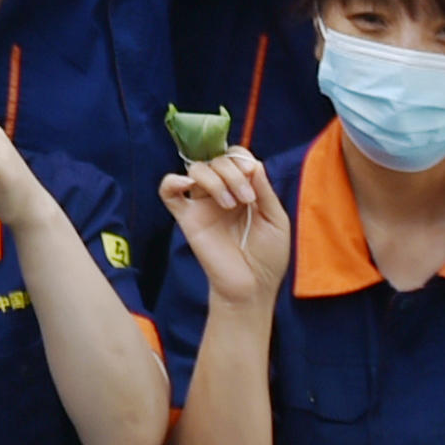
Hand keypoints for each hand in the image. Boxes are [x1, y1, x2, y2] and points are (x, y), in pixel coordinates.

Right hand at [156, 149, 290, 312]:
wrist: (252, 287)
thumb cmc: (268, 256)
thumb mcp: (276, 219)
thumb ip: (264, 190)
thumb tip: (252, 162)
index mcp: (244, 189)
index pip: (234, 157)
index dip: (241, 159)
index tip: (251, 175)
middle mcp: (222, 192)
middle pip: (217, 160)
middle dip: (233, 173)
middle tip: (246, 199)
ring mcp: (203, 204)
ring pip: (196, 170)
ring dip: (215, 180)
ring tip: (230, 205)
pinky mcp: (187, 218)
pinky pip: (168, 192)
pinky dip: (172, 181)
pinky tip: (186, 184)